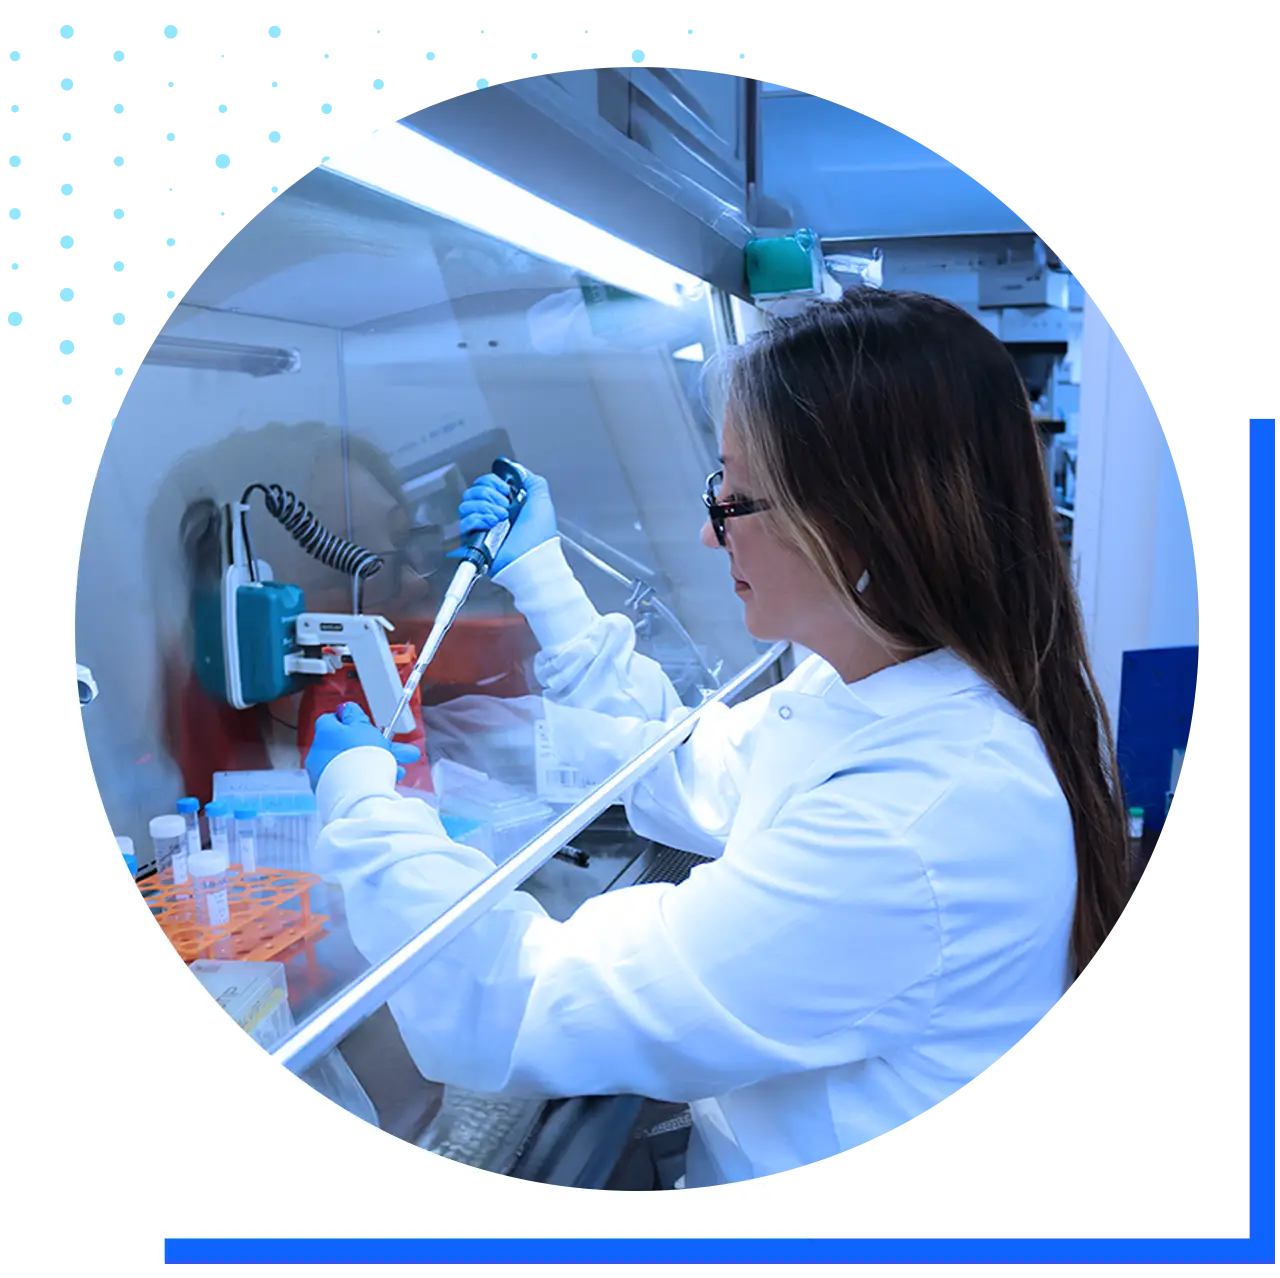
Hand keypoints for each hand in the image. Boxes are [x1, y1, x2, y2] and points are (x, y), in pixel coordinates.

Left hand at [305, 702, 421, 789]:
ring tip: (397, 770)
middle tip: (395, 749)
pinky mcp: (329, 792)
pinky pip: (349, 781)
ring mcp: (322, 774)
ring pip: (352, 764)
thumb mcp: (363, 727)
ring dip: (374, 764)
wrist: (357, 793)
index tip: (364, 724)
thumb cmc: (360, 757)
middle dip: (374, 746)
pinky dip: (364, 779)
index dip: (350, 721)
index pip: (332, 720)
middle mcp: (318, 753)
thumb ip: (355, 715)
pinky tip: (384, 781)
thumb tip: (346, 709)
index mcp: (325, 733)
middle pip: (348, 745)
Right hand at [452, 467, 557, 576]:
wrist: (534, 558)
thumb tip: (517, 469)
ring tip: (500, 517)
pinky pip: (464, 523)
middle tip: (504, 505)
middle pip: (473, 492)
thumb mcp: (542, 500)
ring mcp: (482, 528)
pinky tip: (491, 524)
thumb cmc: (539, 536)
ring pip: (466, 505)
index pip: (485, 484)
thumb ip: (531, 481)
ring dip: (484, 507)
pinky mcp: (474, 542)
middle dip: (488, 494)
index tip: (505, 489)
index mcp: (505, 504)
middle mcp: (491, 514)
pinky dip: (477, 520)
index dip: (491, 482)